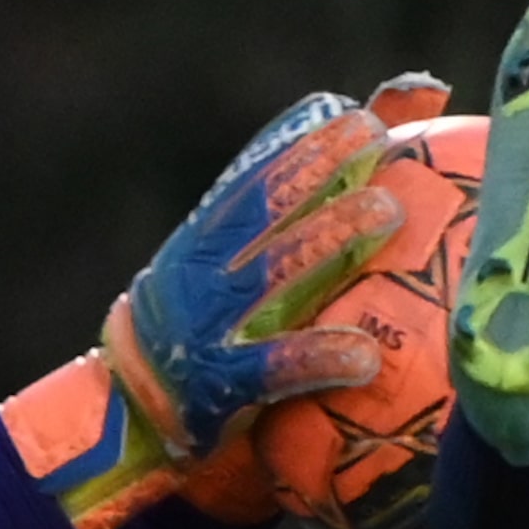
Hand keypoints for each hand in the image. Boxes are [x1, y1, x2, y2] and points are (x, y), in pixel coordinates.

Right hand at [2, 75, 437, 528]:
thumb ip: (308, 205)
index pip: (252, 170)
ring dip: (328, 235)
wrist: (134, 419)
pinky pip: (271, 368)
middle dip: (316, 162)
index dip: (297, 136)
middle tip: (374, 135)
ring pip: (270, 271)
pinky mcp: (216, 385)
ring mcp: (206, 324)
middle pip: (262, 203)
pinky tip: (366, 355)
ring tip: (387, 209)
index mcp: (209, 235)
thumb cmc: (216, 331)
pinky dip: (317, 357)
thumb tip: (395, 129)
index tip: (346, 109)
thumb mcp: (244, 266)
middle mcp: (202, 268)